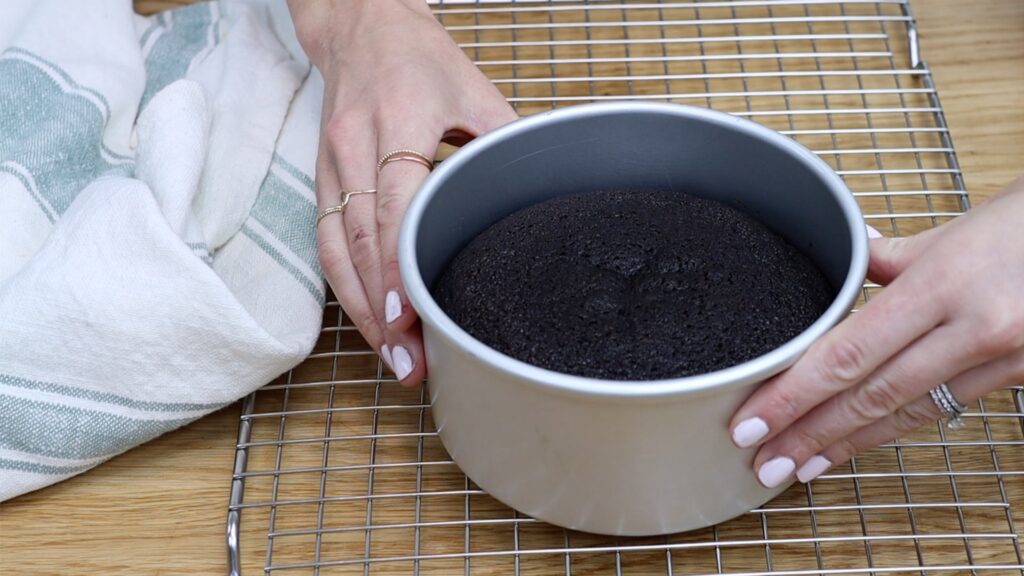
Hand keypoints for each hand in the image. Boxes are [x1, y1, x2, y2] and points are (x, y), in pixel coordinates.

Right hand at [288, 0, 516, 383]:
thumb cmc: (421, 59)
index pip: (393, 203)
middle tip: (410, 361)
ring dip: (361, 310)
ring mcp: (330, 163)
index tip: (408, 314)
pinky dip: (345, 287)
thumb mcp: (476, 90)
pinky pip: (325, 241)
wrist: (360, 26)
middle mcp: (355, 144)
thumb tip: (537, 201)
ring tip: (393, 358)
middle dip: (382, 307)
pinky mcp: (320, 178)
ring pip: (335, 248)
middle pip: (360, 239)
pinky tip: (369, 323)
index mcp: (400, 118)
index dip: (397, 263)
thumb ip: (502, 144)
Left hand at [729, 176, 1023, 487]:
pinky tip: (860, 442)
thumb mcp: (949, 232)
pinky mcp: (1019, 376)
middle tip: (763, 461)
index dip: (793, 395)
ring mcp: (1000, 358)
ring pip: (906, 412)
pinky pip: (942, 408)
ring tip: (801, 465)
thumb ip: (890, 259)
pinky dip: (893, 428)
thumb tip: (848, 263)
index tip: (752, 422)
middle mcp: (971, 329)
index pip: (847, 354)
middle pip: (869, 395)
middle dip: (809, 433)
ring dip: (847, 443)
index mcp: (942, 284)